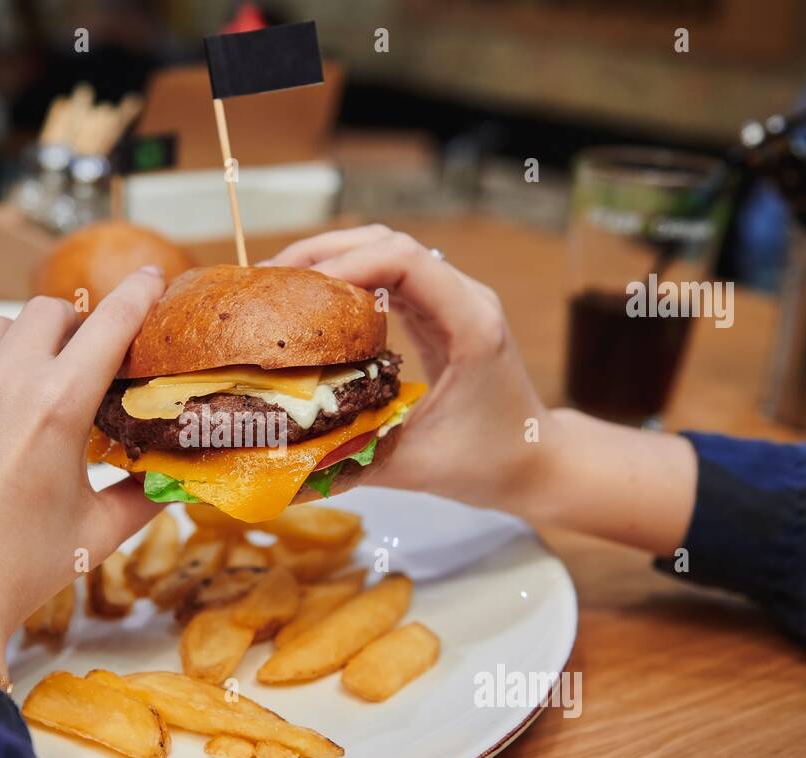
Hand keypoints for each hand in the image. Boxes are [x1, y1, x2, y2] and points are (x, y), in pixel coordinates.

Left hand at [0, 269, 165, 711]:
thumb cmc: (14, 573)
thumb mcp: (93, 536)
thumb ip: (140, 500)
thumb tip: (169, 485)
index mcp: (59, 406)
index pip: (110, 325)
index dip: (137, 296)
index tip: (152, 278)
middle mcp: (1, 381)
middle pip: (47, 313)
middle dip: (70, 329)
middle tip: (75, 364)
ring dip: (15, 345)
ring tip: (17, 387)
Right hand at [264, 225, 551, 512]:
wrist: (537, 460)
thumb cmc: (488, 464)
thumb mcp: (414, 467)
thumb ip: (349, 461)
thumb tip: (279, 467)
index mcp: (469, 325)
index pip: (405, 260)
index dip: (345, 263)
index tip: (294, 287)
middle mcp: (465, 298)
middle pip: (389, 242)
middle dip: (324, 253)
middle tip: (268, 281)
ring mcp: (455, 299)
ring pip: (387, 251)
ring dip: (333, 259)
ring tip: (280, 285)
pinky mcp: (443, 311)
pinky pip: (392, 276)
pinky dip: (349, 279)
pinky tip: (312, 302)